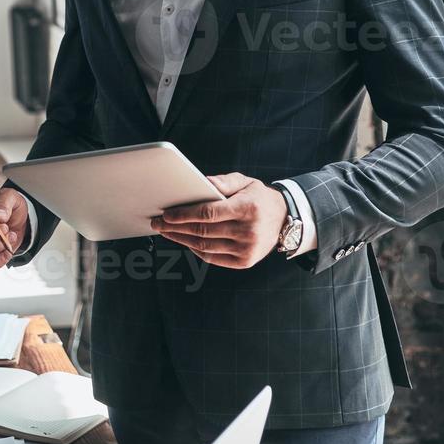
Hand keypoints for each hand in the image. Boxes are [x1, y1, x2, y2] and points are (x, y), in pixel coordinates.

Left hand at [151, 173, 283, 269]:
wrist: (285, 219)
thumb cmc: (259, 198)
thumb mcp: (246, 182)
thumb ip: (224, 181)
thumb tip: (203, 182)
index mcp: (247, 208)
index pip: (208, 213)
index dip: (184, 215)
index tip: (166, 214)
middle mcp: (248, 231)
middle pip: (202, 231)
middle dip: (175, 227)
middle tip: (158, 223)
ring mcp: (247, 249)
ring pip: (204, 246)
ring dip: (181, 239)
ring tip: (166, 232)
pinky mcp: (245, 261)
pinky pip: (213, 258)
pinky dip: (195, 250)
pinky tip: (185, 241)